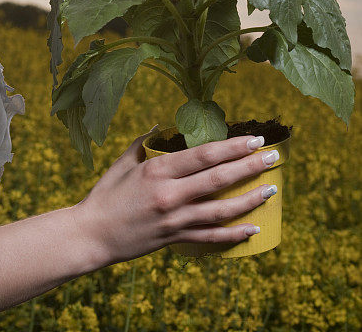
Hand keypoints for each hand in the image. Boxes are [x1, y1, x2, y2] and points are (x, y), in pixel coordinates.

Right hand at [72, 129, 275, 265]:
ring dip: (250, 199)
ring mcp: (174, 219)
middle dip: (250, 166)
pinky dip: (234, 234)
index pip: (204, 154)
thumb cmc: (106, 194)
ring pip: (221, 209)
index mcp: (158, 169)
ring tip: (271, 189)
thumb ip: (145, 142)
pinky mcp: (175, 239)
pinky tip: (254, 228)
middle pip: (219, 178)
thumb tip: (163, 126)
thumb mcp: (124, 162)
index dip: (233, 146)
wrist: (91, 234)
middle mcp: (170, 194)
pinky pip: (211, 237)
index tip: (254, 139)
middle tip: (273, 157)